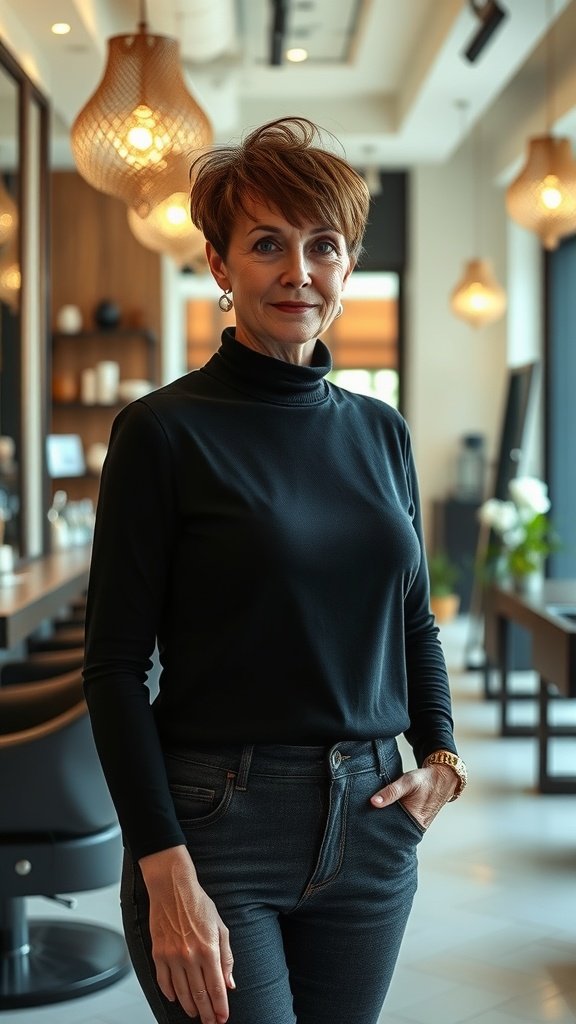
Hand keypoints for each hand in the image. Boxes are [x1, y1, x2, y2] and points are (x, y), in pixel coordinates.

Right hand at [139, 845, 234, 1022]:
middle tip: (211, 1022)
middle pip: (199, 994)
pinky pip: (163, 982)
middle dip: (207, 1013)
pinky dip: (170, 994)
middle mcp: (190, 956)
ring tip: (196, 1014)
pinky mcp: (158, 954)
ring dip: (190, 1007)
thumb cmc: (198, 904)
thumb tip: (229, 982)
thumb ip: (226, 957)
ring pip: (181, 992)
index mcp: (208, 949)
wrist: (172, 888)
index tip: (222, 1017)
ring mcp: (172, 956)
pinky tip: (176, 999)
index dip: (220, 1006)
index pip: (216, 987)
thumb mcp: (220, 927)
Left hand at [370, 763, 457, 829]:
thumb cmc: (425, 780)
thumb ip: (391, 791)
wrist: (443, 778)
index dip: (378, 826)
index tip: (365, 821)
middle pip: (393, 830)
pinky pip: (401, 822)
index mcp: (414, 820)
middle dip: (380, 825)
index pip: (391, 829)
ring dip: (387, 820)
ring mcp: (416, 825)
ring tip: (373, 816)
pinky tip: (384, 812)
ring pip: (396, 826)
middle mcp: (415, 826)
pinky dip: (393, 818)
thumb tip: (373, 802)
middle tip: (365, 819)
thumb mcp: (408, 781)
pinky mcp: (415, 820)